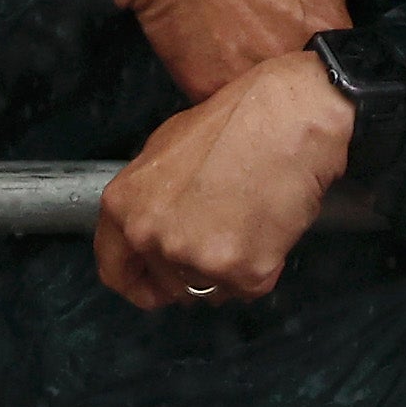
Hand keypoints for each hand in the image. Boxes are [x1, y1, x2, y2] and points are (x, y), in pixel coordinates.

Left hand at [93, 48, 357, 308]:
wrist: (289, 117)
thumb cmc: (235, 121)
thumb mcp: (164, 148)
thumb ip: (146, 200)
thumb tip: (152, 226)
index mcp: (125, 206)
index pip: (116, 271)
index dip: (138, 284)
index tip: (154, 288)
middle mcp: (153, 237)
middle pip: (170, 284)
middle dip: (194, 267)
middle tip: (221, 233)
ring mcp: (197, 258)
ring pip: (211, 289)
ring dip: (228, 268)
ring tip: (247, 221)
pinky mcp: (243, 272)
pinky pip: (249, 286)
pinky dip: (263, 265)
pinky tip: (267, 227)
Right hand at [111, 0, 373, 100]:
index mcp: (330, 29)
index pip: (352, 54)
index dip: (338, 44)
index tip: (318, 30)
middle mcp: (294, 65)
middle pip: (310, 80)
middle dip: (302, 63)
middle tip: (278, 36)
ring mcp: (249, 82)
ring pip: (268, 97)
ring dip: (264, 79)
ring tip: (246, 46)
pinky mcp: (207, 91)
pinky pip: (225, 100)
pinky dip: (224, 83)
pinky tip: (217, 57)